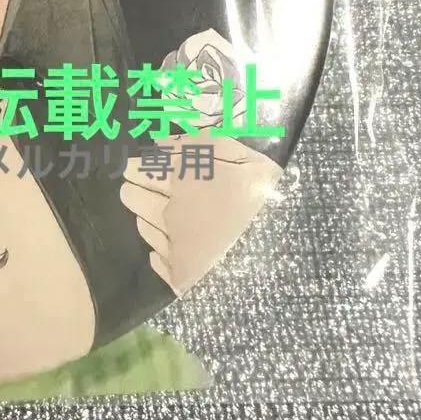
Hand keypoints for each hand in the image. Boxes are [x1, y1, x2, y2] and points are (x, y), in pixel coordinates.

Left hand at [119, 131, 282, 296]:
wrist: (287, 251)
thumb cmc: (266, 197)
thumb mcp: (241, 157)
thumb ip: (198, 145)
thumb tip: (160, 145)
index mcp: (180, 183)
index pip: (139, 170)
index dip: (137, 168)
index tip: (140, 167)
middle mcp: (168, 213)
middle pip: (132, 197)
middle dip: (135, 190)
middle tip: (140, 188)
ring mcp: (173, 245)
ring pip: (143, 226)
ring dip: (146, 218)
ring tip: (157, 215)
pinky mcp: (180, 274)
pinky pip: (156, 260)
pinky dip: (159, 253)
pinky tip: (168, 248)